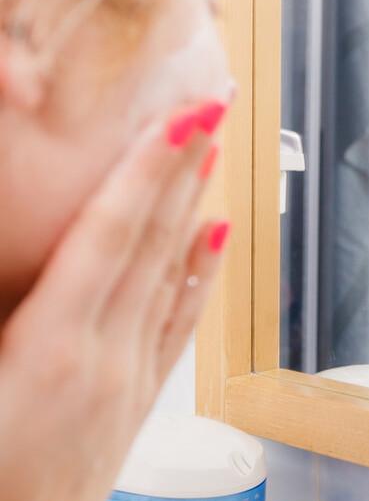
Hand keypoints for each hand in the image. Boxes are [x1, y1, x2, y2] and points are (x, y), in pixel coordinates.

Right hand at [0, 99, 229, 500]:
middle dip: (182, 165)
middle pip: (152, 239)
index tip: (179, 117)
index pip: (110, 235)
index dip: (145, 171)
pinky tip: (216, 238)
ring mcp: (128, 377)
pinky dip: (199, 275)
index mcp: (49, 348)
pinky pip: (177, 323)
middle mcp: (103, 354)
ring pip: (170, 272)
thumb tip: (12, 244)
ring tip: (215, 149)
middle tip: (212, 100)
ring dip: (193, 204)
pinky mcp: (136, 400)